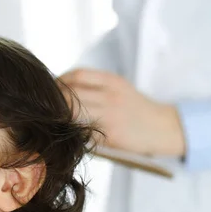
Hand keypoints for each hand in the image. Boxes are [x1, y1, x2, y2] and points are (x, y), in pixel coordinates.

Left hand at [59, 68, 184, 155]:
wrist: (164, 127)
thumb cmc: (137, 108)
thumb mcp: (120, 88)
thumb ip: (95, 86)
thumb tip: (62, 89)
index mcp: (112, 81)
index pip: (76, 75)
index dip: (59, 81)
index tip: (51, 89)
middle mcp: (110, 96)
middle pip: (70, 94)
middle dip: (54, 100)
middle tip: (46, 107)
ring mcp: (110, 116)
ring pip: (73, 113)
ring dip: (60, 117)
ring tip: (53, 120)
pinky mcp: (110, 135)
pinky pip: (83, 132)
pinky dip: (73, 132)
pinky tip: (68, 133)